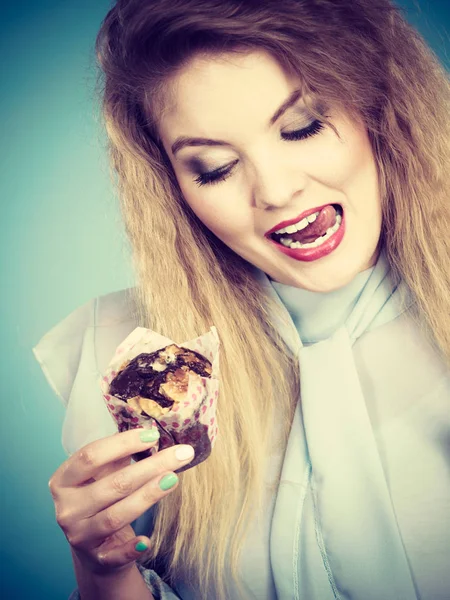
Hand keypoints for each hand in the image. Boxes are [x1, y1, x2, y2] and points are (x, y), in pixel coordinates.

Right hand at [48, 429, 194, 575]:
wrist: (94, 548)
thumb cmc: (102, 499)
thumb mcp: (103, 475)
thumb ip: (121, 456)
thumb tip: (151, 433)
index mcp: (64, 480)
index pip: (91, 457)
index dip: (122, 443)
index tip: (153, 435)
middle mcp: (67, 508)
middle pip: (112, 484)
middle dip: (150, 466)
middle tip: (181, 454)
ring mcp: (80, 536)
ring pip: (116, 516)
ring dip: (147, 496)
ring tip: (173, 479)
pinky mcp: (97, 559)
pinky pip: (116, 555)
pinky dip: (131, 548)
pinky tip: (147, 540)